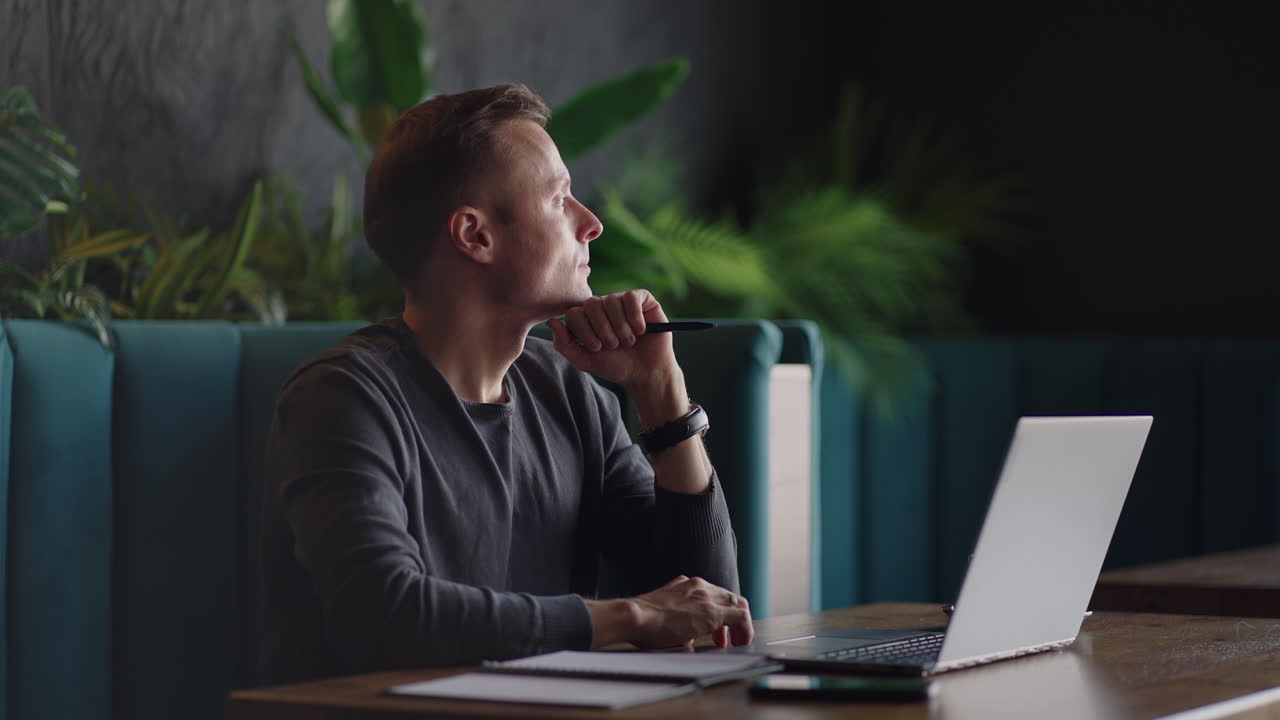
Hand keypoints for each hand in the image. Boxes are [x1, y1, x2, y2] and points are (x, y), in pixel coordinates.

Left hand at [547, 290, 677, 390]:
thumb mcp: (585, 360)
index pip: (574, 312)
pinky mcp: (643, 300)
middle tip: (614, 345)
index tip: (597, 348)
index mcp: (587, 318)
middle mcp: (603, 306)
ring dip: (620, 327)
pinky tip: (640, 330)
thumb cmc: (615, 366)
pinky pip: (632, 297)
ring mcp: (622, 301)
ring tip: (629, 342)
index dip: (584, 330)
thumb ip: (564, 344)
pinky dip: (634, 316)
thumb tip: (551, 321)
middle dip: (602, 329)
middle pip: (592, 304)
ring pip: (612, 300)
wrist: (645, 373)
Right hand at [587, 576, 753, 649]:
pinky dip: (745, 628)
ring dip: (739, 624)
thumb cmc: (641, 621)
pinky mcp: (711, 611)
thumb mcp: (663, 615)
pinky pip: (740, 615)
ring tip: (738, 642)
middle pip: (728, 597)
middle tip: (727, 639)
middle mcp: (698, 585)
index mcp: (685, 585)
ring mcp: (705, 595)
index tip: (715, 632)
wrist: (634, 616)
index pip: (712, 594)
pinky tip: (741, 642)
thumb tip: (688, 639)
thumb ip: (679, 621)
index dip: (717, 614)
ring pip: (737, 603)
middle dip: (731, 619)